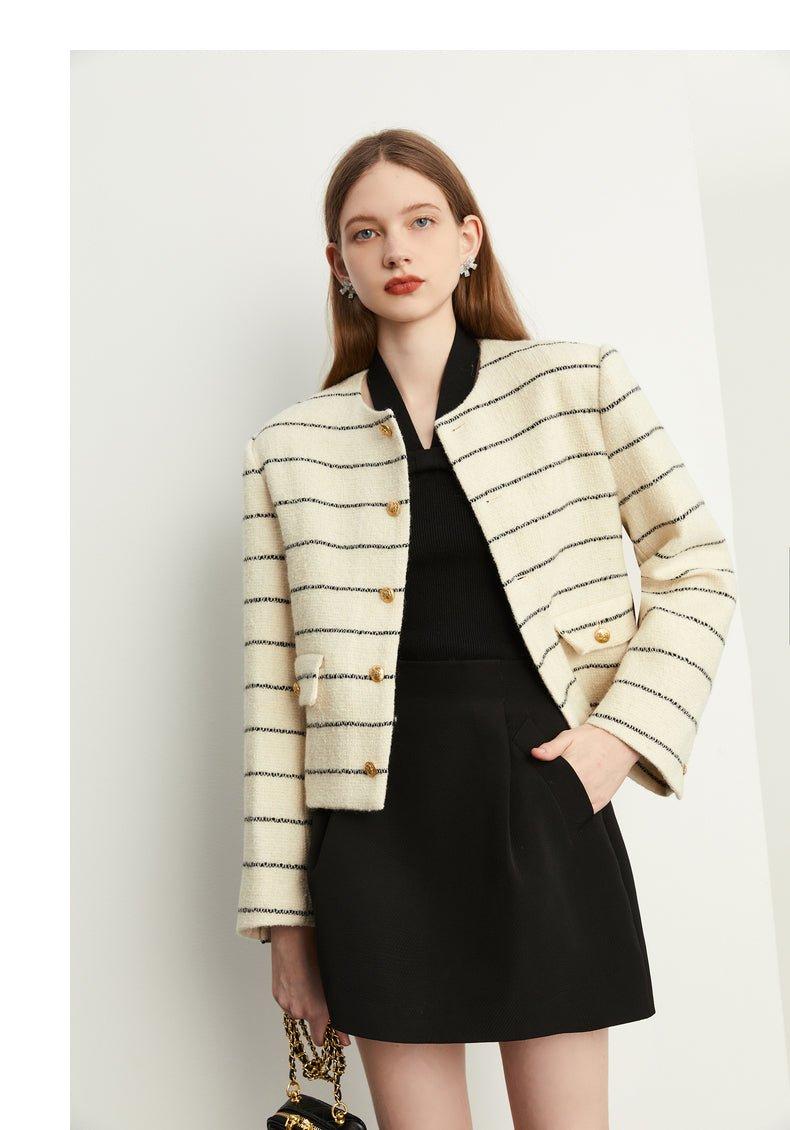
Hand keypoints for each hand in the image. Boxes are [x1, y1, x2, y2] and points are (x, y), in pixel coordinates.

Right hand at [270, 925, 351, 1047]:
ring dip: (303, 1001)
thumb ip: (338, 1017)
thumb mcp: (333, 984)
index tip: (332, 1030)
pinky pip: (287, 1000)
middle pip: (310, 1020)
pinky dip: (293, 993)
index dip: (327, 1035)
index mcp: (316, 1011)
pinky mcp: (276, 994)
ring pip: (297, 1009)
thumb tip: (345, 1041)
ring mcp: (286, 1003)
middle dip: (316, 1010)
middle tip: (320, 989)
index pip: (320, 1039)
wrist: (294, 937)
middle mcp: (299, 1011)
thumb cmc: (317, 955)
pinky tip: (299, 977)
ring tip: (309, 980)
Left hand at [529, 723, 639, 813]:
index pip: (551, 785)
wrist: (620, 741)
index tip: (539, 785)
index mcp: (573, 767)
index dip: (543, 786)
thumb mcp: (569, 737)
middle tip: (551, 787)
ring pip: (572, 807)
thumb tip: (535, 753)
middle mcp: (585, 783)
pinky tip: (573, 798)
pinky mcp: (602, 800)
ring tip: (562, 792)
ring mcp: (594, 794)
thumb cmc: (593, 738)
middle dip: (553, 794)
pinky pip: (586, 811)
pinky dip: (578, 807)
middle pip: (560, 798)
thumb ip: (551, 747)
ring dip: (565, 802)